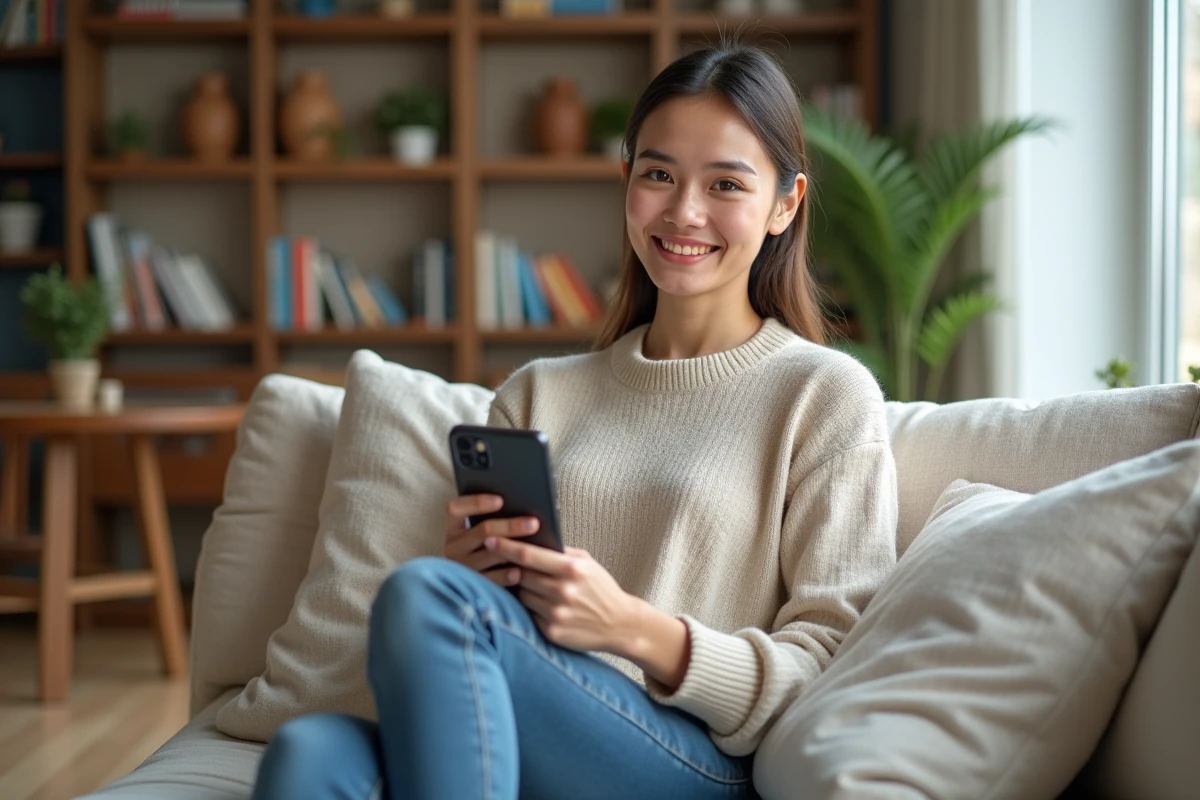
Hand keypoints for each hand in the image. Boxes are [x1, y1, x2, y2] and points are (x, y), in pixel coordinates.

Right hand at [444, 494, 539, 587]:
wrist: (473, 588)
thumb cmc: (487, 547)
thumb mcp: (481, 534)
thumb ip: (494, 520)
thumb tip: (521, 506)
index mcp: (454, 529)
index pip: (456, 509)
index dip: (476, 503)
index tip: (500, 500)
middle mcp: (454, 547)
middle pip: (482, 531)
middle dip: (510, 526)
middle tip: (534, 523)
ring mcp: (462, 568)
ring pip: (489, 554)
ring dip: (512, 549)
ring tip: (532, 547)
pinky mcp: (472, 586)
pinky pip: (491, 579)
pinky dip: (505, 575)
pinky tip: (520, 570)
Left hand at [483, 536, 635, 653]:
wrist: (619, 624)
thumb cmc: (601, 589)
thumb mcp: (588, 563)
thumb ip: (562, 552)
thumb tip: (531, 539)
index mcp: (572, 569)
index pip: (528, 555)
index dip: (505, 546)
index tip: (490, 539)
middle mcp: (562, 591)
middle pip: (521, 575)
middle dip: (512, 568)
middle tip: (505, 563)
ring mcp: (556, 613)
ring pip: (523, 595)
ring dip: (523, 589)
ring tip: (534, 586)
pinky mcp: (552, 632)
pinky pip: (530, 614)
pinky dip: (533, 608)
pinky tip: (543, 605)